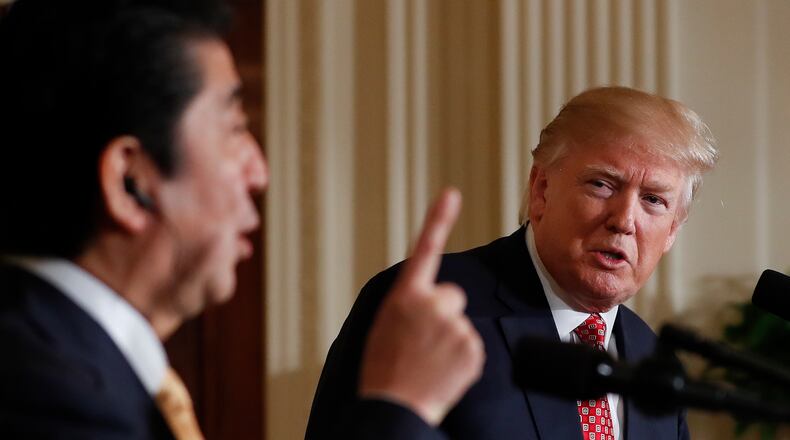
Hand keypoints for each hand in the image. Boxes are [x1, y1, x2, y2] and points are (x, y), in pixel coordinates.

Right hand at [359, 188, 484, 425]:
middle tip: (422, 343)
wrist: (394, 407)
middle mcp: (431, 304)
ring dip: (449, 340)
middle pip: (452, 295)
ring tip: (428, 362)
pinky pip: (472, 346)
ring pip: (461, 323)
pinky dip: (460, 359)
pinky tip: (441, 372)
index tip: (451, 194)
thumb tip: (436, 300)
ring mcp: (454, 326)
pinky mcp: (472, 348)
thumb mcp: (386, 327)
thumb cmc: (384, 369)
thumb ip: (410, 305)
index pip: (425, 250)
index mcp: (405, 296)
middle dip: (442, 314)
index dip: (438, 219)